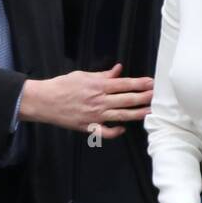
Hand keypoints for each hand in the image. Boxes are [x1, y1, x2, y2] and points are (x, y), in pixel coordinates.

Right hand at [19, 62, 153, 136]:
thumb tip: (119, 70)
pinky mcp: (88, 127)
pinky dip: (115, 132)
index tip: (152, 82)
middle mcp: (99, 101)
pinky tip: (123, 128)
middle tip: (157, 96)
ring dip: (137, 114)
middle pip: (127, 100)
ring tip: (150, 112)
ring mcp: (95, 115)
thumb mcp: (83, 75)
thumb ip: (103, 75)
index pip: (124, 84)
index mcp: (98, 86)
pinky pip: (105, 132)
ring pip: (121, 116)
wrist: (44, 101)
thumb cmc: (62, 86)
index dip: (140, 83)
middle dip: (144, 97)